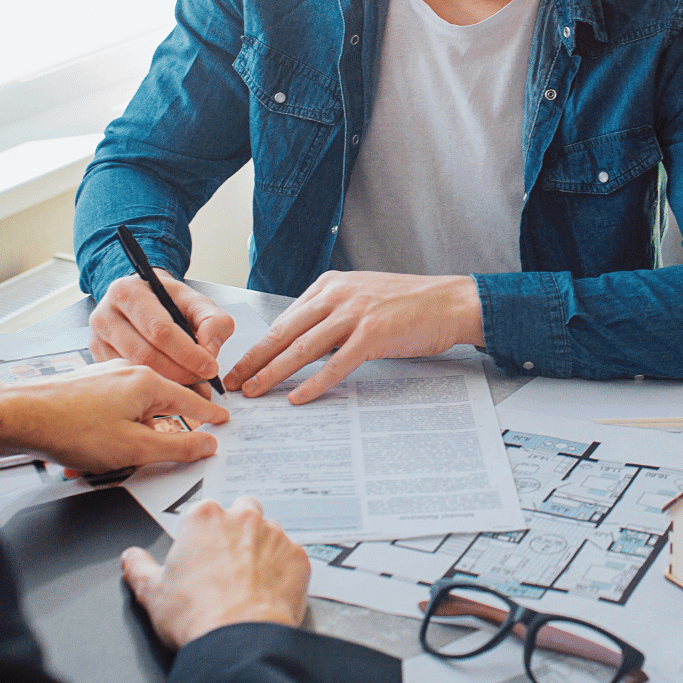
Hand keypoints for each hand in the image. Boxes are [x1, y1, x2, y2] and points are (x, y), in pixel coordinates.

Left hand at [0, 360, 227, 472]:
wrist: (19, 416)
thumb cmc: (72, 429)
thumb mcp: (134, 448)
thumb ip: (177, 447)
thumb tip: (206, 444)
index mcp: (147, 382)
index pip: (191, 400)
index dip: (209, 415)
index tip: (222, 420)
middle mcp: (129, 373)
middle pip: (162, 405)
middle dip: (163, 433)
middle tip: (168, 452)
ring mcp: (106, 378)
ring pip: (134, 411)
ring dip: (131, 438)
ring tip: (113, 460)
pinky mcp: (86, 387)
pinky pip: (113, 412)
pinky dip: (111, 433)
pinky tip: (95, 451)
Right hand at [89, 270, 234, 387]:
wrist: (144, 299)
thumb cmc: (168, 300)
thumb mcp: (196, 302)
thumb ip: (213, 321)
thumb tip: (209, 350)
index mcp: (129, 292)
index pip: (160, 330)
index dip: (188, 353)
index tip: (210, 367)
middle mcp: (105, 315)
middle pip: (145, 354)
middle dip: (180, 372)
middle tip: (202, 381)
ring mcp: (97, 339)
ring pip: (135, 371)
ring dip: (167, 383)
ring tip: (190, 385)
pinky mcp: (98, 357)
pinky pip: (126, 379)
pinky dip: (151, 387)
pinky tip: (170, 385)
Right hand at [121, 497, 309, 647]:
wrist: (238, 640)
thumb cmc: (197, 615)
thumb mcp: (152, 592)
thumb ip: (139, 568)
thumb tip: (131, 558)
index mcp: (204, 518)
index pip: (204, 511)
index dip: (201, 534)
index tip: (200, 553)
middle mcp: (242, 518)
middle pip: (242, 510)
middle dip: (236, 528)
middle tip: (227, 561)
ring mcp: (275, 535)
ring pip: (270, 532)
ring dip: (262, 548)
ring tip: (249, 580)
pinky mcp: (298, 557)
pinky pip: (292, 556)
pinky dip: (283, 569)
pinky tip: (269, 590)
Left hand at [225, 270, 483, 403]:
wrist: (450, 301)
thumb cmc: (410, 305)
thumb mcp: (362, 298)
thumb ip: (332, 316)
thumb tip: (303, 346)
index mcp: (330, 285)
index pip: (284, 319)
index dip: (258, 345)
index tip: (240, 365)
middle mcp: (337, 295)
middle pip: (284, 333)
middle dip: (254, 360)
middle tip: (231, 382)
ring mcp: (354, 313)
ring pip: (302, 348)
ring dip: (273, 373)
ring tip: (254, 391)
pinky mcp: (373, 334)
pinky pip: (335, 364)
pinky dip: (314, 383)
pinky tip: (298, 397)